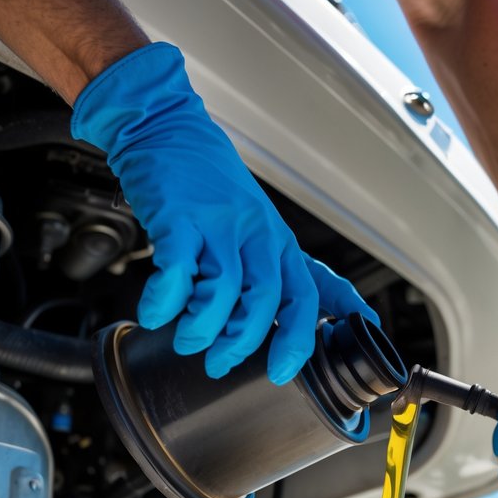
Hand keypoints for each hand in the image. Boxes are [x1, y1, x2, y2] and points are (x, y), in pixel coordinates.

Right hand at [71, 42, 377, 383]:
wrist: (164, 127)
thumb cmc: (211, 184)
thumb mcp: (261, 227)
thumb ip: (289, 272)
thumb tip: (341, 314)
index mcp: (278, 241)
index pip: (306, 295)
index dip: (298, 339)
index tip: (283, 370)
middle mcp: (255, 233)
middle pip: (264, 300)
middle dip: (240, 343)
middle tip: (218, 364)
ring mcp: (217, 224)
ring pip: (223, 291)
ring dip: (202, 329)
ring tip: (186, 339)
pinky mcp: (178, 217)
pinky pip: (176, 272)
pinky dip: (165, 302)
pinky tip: (155, 313)